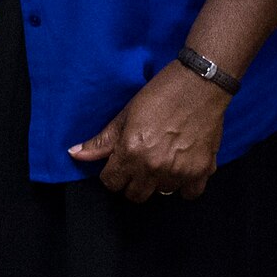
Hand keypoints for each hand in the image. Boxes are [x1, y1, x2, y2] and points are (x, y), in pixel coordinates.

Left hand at [68, 63, 228, 201]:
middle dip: (133, 181)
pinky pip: (189, 193)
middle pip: (134, 195)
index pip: (111, 183)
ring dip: (160, 180)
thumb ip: (102, 141)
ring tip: (164, 159)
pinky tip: (183, 166)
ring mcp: (179, 171)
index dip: (113, 172)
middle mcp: (153, 167)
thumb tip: (74, 154)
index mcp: (131, 152)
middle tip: (141, 162)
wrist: (200, 82)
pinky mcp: (202, 170)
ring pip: (161, 193)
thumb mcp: (127, 114)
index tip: (120, 162)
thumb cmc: (161, 93)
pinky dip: (186, 184)